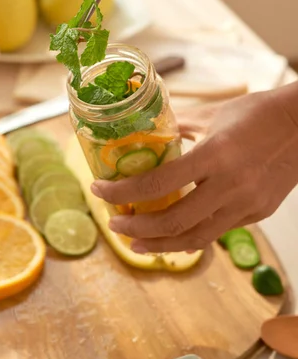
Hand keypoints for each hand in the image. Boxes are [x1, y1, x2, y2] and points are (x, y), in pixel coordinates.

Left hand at [90, 85, 297, 252]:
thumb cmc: (258, 113)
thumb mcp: (213, 114)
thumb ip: (180, 126)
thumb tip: (150, 133)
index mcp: (215, 154)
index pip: (158, 184)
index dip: (123, 192)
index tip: (101, 190)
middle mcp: (230, 185)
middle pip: (174, 222)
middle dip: (136, 228)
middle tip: (115, 223)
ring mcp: (247, 204)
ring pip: (196, 238)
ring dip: (161, 244)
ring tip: (137, 243)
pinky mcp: (258, 214)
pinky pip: (216, 232)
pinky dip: (190, 236)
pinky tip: (174, 235)